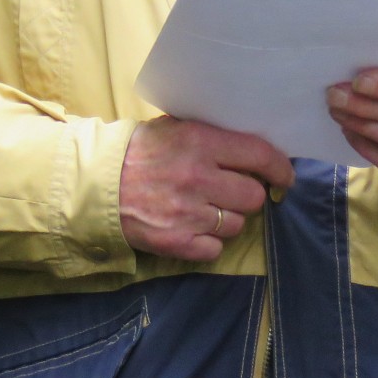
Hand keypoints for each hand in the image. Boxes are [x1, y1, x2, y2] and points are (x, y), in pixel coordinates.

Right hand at [120, 117, 294, 261]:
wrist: (94, 184)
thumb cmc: (136, 152)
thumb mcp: (172, 129)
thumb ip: (210, 137)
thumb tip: (253, 149)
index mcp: (199, 143)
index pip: (260, 155)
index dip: (280, 168)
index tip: (284, 176)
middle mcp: (198, 177)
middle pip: (253, 196)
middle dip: (244, 194)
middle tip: (228, 191)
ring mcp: (189, 213)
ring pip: (237, 225)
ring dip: (225, 219)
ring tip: (202, 209)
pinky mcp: (178, 242)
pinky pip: (215, 249)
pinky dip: (207, 241)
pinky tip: (189, 227)